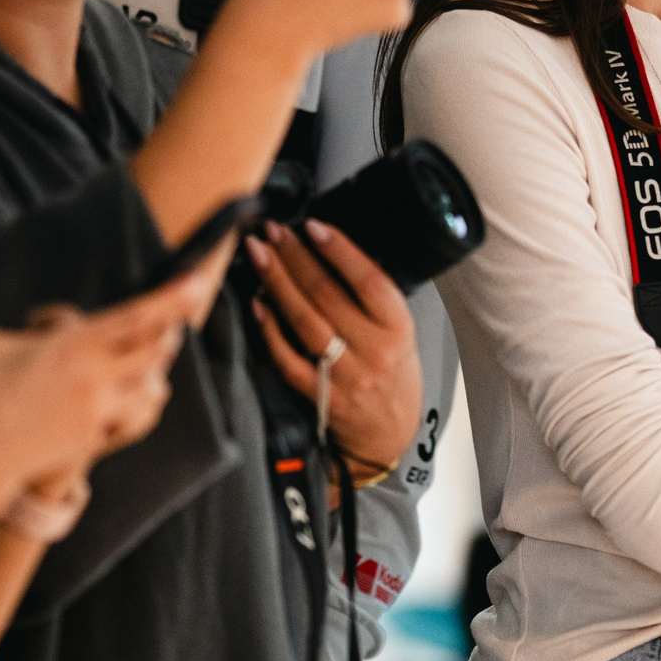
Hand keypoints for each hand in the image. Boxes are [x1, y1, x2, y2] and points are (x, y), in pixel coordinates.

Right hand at [0, 271, 207, 507]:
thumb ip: (38, 326)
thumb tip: (60, 323)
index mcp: (71, 346)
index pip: (134, 317)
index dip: (169, 298)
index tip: (196, 281)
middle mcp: (94, 376)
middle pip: (155, 348)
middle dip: (170, 330)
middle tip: (179, 318)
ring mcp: (98, 410)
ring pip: (153, 386)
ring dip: (155, 372)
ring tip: (154, 358)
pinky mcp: (96, 436)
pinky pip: (136, 415)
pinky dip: (140, 403)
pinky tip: (135, 396)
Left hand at [246, 219, 421, 480]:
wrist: (389, 434)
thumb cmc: (394, 376)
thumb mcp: (402, 331)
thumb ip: (375, 297)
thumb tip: (334, 250)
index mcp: (398, 329)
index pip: (368, 280)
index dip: (339, 250)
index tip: (313, 226)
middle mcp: (374, 351)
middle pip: (327, 294)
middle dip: (295, 256)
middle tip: (273, 231)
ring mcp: (345, 375)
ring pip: (304, 321)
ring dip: (277, 282)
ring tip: (260, 254)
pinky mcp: (319, 394)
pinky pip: (288, 357)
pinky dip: (270, 328)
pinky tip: (258, 303)